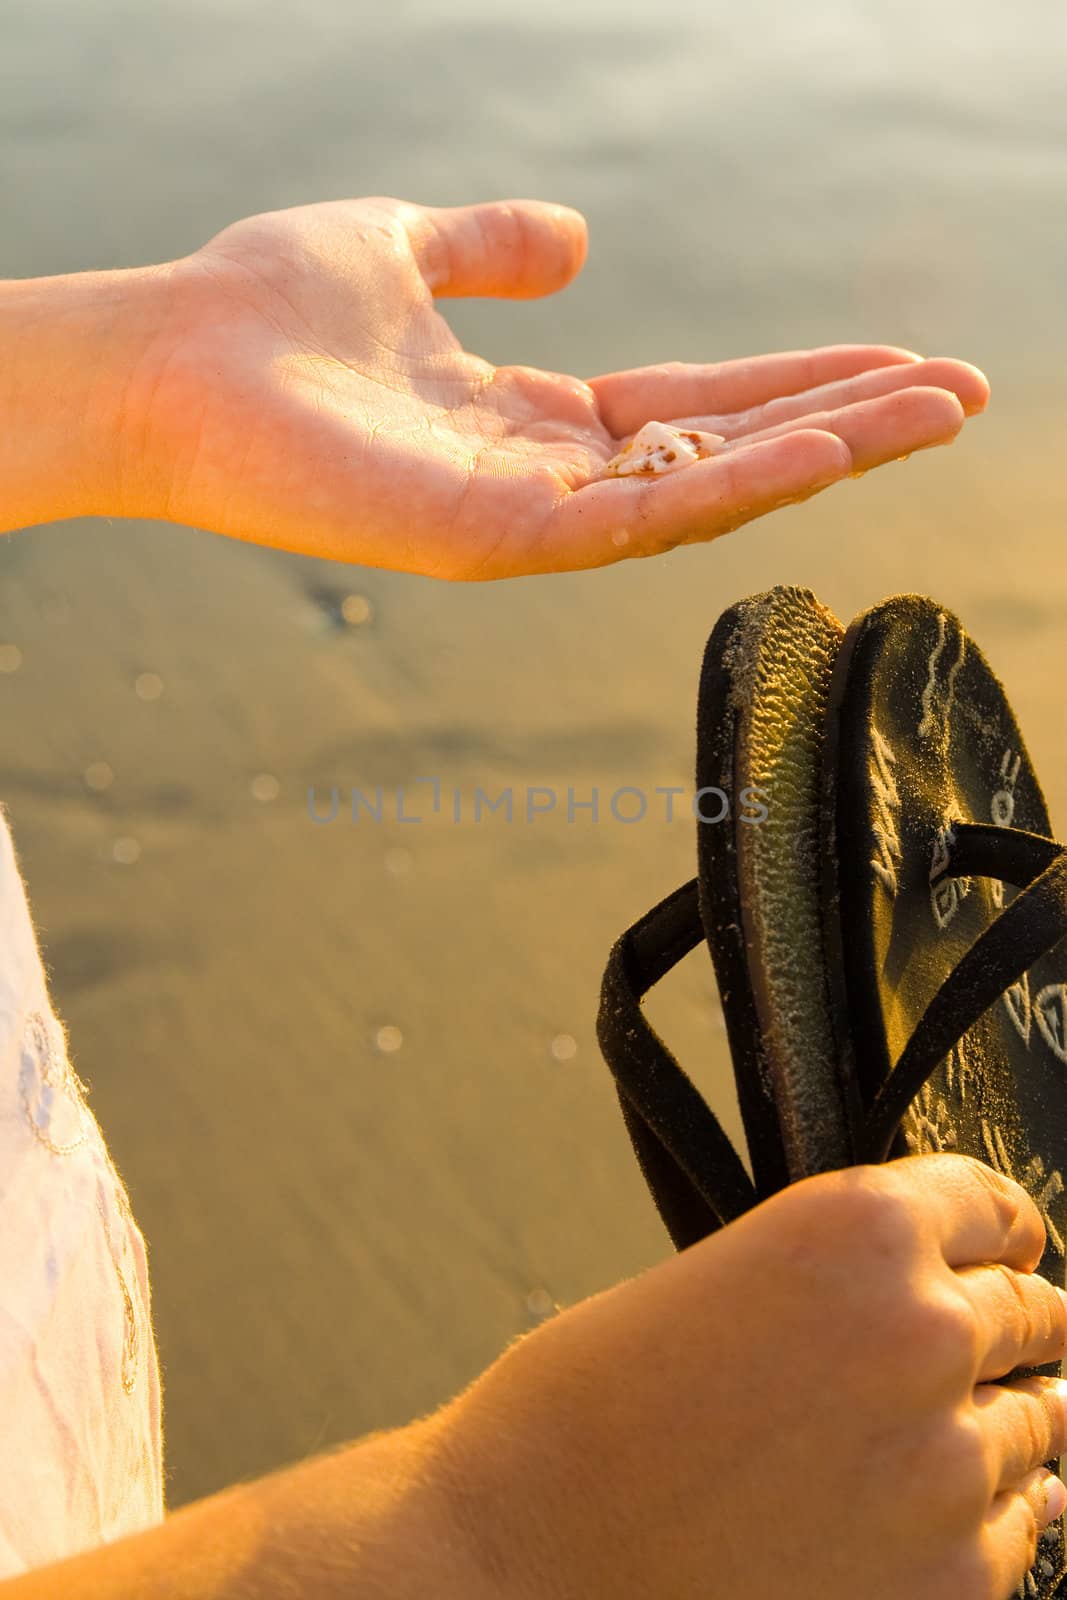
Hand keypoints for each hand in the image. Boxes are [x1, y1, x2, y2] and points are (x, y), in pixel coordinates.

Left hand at [121, 196, 988, 578]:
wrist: (167, 355)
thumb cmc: (265, 307)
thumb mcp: (404, 248)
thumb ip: (491, 245)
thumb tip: (579, 237)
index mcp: (531, 417)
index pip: (696, 404)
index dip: (797, 380)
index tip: (897, 361)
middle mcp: (544, 476)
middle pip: (723, 450)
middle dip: (844, 421)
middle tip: (960, 395)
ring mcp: (523, 518)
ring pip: (702, 490)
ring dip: (821, 452)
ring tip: (930, 412)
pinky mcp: (493, 540)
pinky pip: (636, 517)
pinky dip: (731, 486)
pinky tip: (819, 448)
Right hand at [433, 1153, 1066, 1598]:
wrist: (529, 1557)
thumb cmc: (592, 1417)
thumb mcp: (721, 1280)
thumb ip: (844, 1278)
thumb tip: (937, 1302)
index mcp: (857, 1230)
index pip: (994, 1205)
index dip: (1000, 1230)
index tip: (1007, 1248)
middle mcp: (922, 1332)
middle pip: (1030, 1312)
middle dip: (1004, 1326)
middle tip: (974, 1347)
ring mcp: (946, 1466)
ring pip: (1032, 1424)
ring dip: (993, 1423)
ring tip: (922, 1443)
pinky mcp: (950, 1583)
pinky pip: (1015, 1528)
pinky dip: (980, 1517)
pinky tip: (915, 1516)